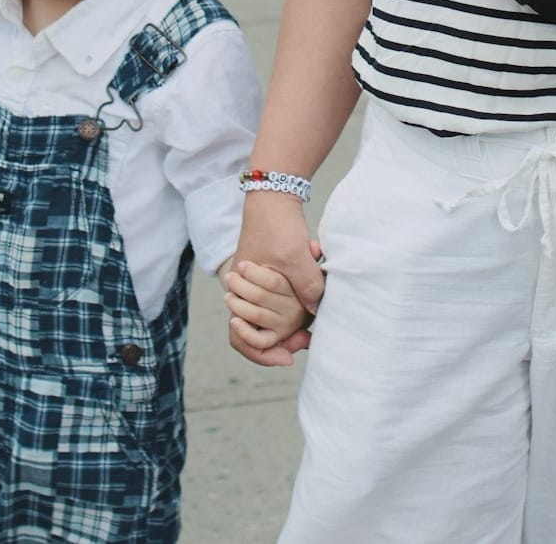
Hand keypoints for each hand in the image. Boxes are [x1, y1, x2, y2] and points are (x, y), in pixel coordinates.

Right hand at [227, 193, 325, 366]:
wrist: (273, 198)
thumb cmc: (278, 226)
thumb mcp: (295, 255)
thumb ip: (306, 284)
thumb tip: (316, 313)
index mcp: (239, 292)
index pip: (241, 338)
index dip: (263, 354)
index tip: (288, 358)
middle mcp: (241, 294)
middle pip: (255, 334)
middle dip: (280, 343)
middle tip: (306, 342)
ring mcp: (253, 288)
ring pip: (267, 321)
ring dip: (287, 327)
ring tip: (308, 332)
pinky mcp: (266, 282)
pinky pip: (276, 306)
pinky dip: (291, 311)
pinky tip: (309, 312)